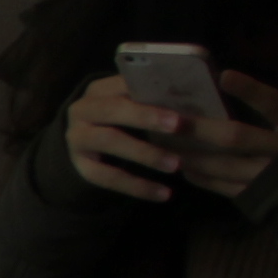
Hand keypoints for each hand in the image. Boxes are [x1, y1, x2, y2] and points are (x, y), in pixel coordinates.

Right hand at [59, 71, 185, 203]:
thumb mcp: (134, 103)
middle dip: (145, 116)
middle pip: (112, 109)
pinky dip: (136, 186)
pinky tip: (164, 194)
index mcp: (101, 89)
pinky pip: (106, 177)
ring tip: (175, 165)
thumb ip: (156, 96)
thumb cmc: (126, 118)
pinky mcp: (81, 166)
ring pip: (108, 141)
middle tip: (177, 126)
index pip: (123, 84)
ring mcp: (78, 138)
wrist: (87, 143)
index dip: (151, 90)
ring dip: (144, 153)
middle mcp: (82, 110)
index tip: (180, 98)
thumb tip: (199, 85)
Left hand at [173, 73, 277, 200]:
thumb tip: (222, 86)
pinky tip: (184, 166)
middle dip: (199, 129)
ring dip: (191, 154)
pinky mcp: (259, 196)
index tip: (224, 76)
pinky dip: (201, 176)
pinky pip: (223, 186)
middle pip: (236, 137)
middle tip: (169, 119)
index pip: (274, 103)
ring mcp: (270, 176)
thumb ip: (270, 108)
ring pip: (223, 165)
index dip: (250, 91)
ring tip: (164, 144)